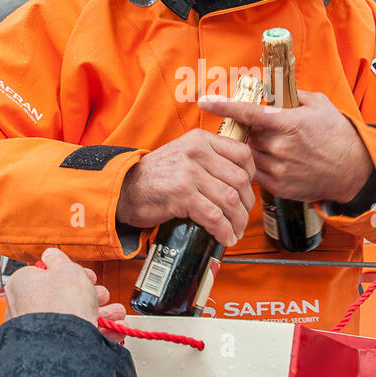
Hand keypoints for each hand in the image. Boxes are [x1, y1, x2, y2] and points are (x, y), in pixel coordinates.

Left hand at [5, 248, 125, 343]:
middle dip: (90, 295)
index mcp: (22, 284)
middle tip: (102, 295)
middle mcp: (25, 308)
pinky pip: (76, 336)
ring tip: (116, 315)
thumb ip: (60, 260)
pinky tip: (113, 329)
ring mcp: (38, 330)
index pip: (46, 274)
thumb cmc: (60, 305)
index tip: (86, 276)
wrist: (64, 343)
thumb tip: (51, 255)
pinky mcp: (52, 346)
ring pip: (73, 318)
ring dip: (100, 314)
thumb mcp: (67, 269)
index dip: (70, 273)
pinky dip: (97, 332)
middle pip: (63, 297)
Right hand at [116, 129, 255, 247]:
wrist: (123, 188)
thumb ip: (208, 159)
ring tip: (234, 231)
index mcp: (200, 139)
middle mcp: (197, 152)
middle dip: (246, 204)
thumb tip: (239, 179)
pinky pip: (214, 216)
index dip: (251, 175)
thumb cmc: (155, 176)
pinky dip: (223, 231)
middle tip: (242, 217)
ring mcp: (189, 173)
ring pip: (230, 199)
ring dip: (237, 221)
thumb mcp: (183, 154)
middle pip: (240, 179)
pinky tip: (224, 237)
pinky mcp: (182, 195)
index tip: (247, 190)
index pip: (242, 153)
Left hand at [199, 89, 373, 203]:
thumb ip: (291, 94)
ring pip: (248, 155)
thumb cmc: (338, 134)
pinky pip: (255, 174)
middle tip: (265, 129)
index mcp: (289, 123)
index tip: (204, 101)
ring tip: (274, 146)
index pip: (248, 113)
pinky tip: (275, 160)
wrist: (354, 170)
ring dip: (254, 148)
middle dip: (251, 131)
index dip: (224, 106)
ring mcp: (279, 169)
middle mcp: (281, 147)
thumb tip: (270, 86)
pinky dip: (259, 165)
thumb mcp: (319, 104)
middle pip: (247, 135)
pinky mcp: (279, 187)